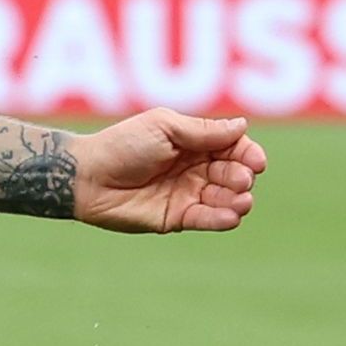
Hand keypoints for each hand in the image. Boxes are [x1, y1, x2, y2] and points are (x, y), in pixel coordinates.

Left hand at [72, 110, 264, 233]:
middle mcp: (195, 168)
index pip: (233, 147)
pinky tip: (231, 217)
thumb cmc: (122, 145)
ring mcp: (187, 194)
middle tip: (241, 179)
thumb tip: (242, 126)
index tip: (257, 161)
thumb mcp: (165, 128)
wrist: (88, 177)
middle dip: (242, 177)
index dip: (248, 154)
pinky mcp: (176, 218)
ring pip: (224, 199)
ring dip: (238, 200)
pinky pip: (206, 219)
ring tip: (241, 200)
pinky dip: (222, 219)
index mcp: (194, 142)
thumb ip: (203, 131)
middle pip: (233, 173)